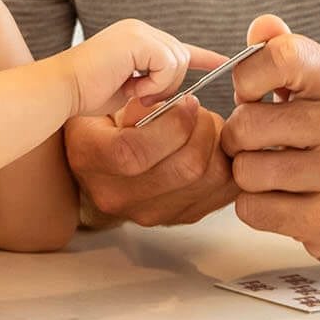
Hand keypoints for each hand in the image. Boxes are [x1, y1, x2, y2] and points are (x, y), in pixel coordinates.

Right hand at [64, 96, 237, 227]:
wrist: (100, 166)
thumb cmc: (104, 127)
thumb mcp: (104, 104)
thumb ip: (137, 103)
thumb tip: (179, 107)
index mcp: (91, 159)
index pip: (136, 151)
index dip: (173, 124)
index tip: (186, 102)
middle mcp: (118, 196)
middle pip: (185, 169)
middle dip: (205, 129)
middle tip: (200, 111)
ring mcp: (151, 213)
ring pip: (211, 180)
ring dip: (219, 146)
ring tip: (207, 127)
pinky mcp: (180, 217)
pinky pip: (223, 192)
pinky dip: (229, 164)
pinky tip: (215, 148)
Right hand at [65, 19, 226, 117]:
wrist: (60, 90)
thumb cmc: (86, 95)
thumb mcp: (128, 91)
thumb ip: (151, 86)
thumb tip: (180, 96)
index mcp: (136, 39)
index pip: (177, 47)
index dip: (203, 57)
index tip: (223, 62)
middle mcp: (139, 30)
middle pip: (181, 57)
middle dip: (168, 85)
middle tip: (140, 97)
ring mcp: (138, 32)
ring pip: (177, 61)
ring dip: (161, 86)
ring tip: (134, 92)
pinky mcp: (136, 39)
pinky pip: (167, 64)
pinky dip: (155, 83)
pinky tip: (132, 86)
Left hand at [221, 13, 319, 268]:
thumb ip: (288, 54)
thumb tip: (261, 26)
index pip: (282, 56)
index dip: (248, 76)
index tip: (251, 95)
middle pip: (248, 124)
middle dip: (239, 138)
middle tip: (259, 145)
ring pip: (247, 171)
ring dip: (248, 177)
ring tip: (275, 174)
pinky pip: (254, 210)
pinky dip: (256, 208)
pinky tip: (285, 202)